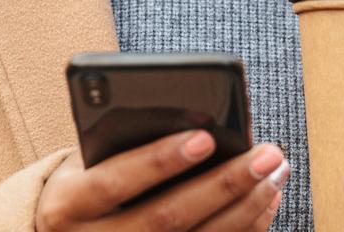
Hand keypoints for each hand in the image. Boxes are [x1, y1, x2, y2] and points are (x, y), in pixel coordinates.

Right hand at [36, 130, 288, 231]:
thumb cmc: (83, 187)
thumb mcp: (83, 164)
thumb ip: (119, 144)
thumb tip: (193, 122)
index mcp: (68, 206)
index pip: (114, 181)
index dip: (159, 160)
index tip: (206, 137)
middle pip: (167, 217)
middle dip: (224, 184)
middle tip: (267, 155)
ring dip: (245, 208)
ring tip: (275, 172)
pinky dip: (244, 230)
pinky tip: (265, 202)